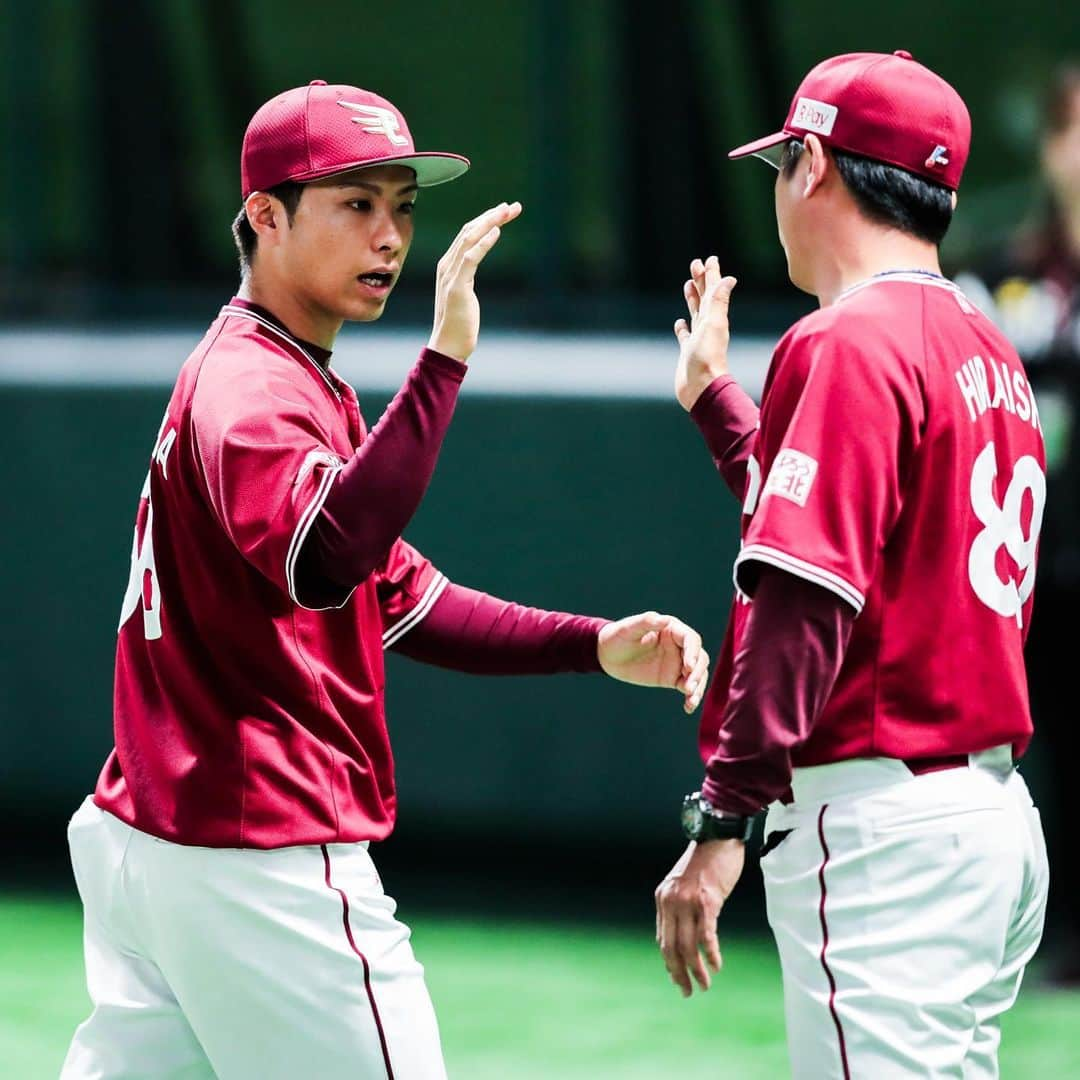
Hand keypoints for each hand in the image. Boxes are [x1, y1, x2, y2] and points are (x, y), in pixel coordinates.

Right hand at [429, 201, 521, 361]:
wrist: (448, 346)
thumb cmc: (459, 323)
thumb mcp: (463, 292)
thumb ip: (467, 274)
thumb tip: (475, 261)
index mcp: (448, 265)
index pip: (467, 234)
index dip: (486, 219)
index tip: (505, 211)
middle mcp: (447, 265)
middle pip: (469, 231)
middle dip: (491, 215)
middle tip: (513, 206)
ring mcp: (450, 275)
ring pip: (469, 239)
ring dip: (490, 222)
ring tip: (507, 212)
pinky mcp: (457, 287)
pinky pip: (471, 258)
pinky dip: (483, 242)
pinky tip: (496, 232)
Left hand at [597, 612, 708, 713]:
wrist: (607, 656)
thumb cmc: (617, 637)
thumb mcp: (628, 629)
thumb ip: (646, 622)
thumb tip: (664, 619)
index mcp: (671, 629)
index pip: (690, 639)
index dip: (693, 652)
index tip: (689, 667)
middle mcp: (679, 645)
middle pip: (699, 658)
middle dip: (697, 673)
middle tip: (688, 687)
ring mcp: (677, 662)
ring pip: (698, 674)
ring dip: (698, 687)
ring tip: (691, 700)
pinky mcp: (673, 678)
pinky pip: (688, 687)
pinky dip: (692, 697)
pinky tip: (688, 707)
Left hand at [655, 839, 744, 995]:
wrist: (718, 833)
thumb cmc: (707, 859)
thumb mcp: (686, 883)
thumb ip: (683, 906)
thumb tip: (687, 934)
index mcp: (663, 897)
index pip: (662, 937)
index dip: (669, 961)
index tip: (677, 977)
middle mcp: (670, 900)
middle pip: (670, 947)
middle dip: (678, 973)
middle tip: (687, 991)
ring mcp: (687, 900)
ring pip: (687, 945)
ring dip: (695, 970)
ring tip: (704, 985)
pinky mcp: (707, 900)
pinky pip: (706, 934)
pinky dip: (710, 953)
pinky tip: (715, 965)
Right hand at [673, 255, 737, 410]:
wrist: (702, 388)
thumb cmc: (707, 358)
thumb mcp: (713, 326)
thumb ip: (719, 302)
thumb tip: (729, 278)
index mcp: (714, 317)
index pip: (713, 291)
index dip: (711, 275)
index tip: (709, 258)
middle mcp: (707, 326)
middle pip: (704, 298)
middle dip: (701, 281)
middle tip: (696, 264)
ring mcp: (697, 339)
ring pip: (695, 313)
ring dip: (692, 299)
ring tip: (689, 285)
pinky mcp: (688, 352)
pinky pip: (685, 336)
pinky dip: (682, 327)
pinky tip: (679, 323)